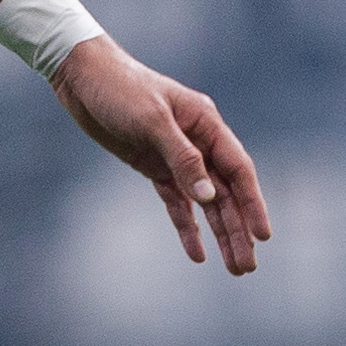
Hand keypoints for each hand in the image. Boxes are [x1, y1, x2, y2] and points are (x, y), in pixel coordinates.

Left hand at [51, 36, 272, 273]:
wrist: (82, 77)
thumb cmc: (120, 88)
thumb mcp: (151, 120)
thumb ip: (182, 158)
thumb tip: (209, 197)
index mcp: (205, 124)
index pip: (237, 170)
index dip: (252, 203)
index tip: (263, 235)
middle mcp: (198, 142)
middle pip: (226, 193)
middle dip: (238, 230)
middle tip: (247, 267)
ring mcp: (177, 157)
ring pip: (206, 203)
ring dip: (221, 233)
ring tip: (235, 268)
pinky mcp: (154, 167)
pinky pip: (177, 203)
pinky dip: (187, 227)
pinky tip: (198, 255)